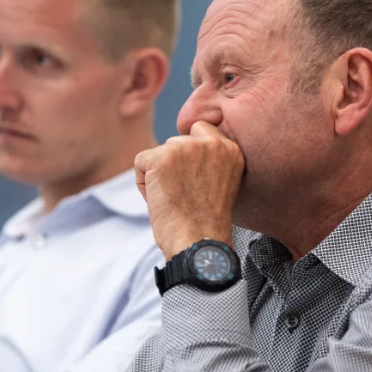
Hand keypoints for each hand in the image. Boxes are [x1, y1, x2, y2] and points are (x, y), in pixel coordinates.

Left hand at [135, 121, 244, 259]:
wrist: (198, 242)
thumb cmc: (206, 223)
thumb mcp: (221, 183)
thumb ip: (209, 161)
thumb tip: (181, 148)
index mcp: (231, 150)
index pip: (201, 129)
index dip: (190, 152)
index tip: (191, 176)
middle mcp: (212, 143)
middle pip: (177, 142)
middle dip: (174, 166)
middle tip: (185, 196)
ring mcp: (186, 148)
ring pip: (159, 152)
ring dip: (159, 175)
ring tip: (175, 200)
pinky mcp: (162, 157)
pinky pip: (141, 161)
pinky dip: (143, 183)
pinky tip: (160, 200)